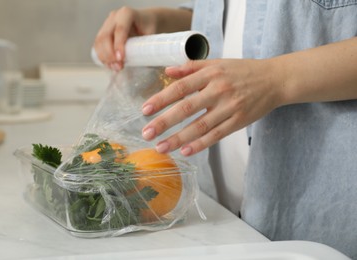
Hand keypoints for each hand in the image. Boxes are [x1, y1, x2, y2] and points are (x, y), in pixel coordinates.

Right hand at [94, 7, 157, 70]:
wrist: (145, 22)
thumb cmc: (149, 29)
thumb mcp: (150, 35)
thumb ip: (144, 45)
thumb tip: (139, 61)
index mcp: (127, 13)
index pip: (120, 30)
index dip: (118, 45)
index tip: (121, 59)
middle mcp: (114, 17)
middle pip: (105, 36)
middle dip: (110, 54)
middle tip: (118, 67)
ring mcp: (107, 24)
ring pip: (99, 41)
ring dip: (105, 57)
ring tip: (115, 68)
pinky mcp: (103, 32)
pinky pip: (98, 45)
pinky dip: (102, 56)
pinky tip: (110, 64)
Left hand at [141, 59, 281, 155]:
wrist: (274, 80)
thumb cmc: (242, 71)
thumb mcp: (217, 63)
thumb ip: (191, 67)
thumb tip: (167, 71)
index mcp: (211, 74)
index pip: (180, 87)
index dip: (161, 99)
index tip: (145, 110)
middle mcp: (219, 90)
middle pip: (187, 108)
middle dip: (164, 122)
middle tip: (146, 133)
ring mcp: (230, 107)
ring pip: (200, 126)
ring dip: (178, 138)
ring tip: (160, 147)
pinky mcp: (238, 122)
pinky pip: (216, 135)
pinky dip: (200, 144)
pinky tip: (185, 151)